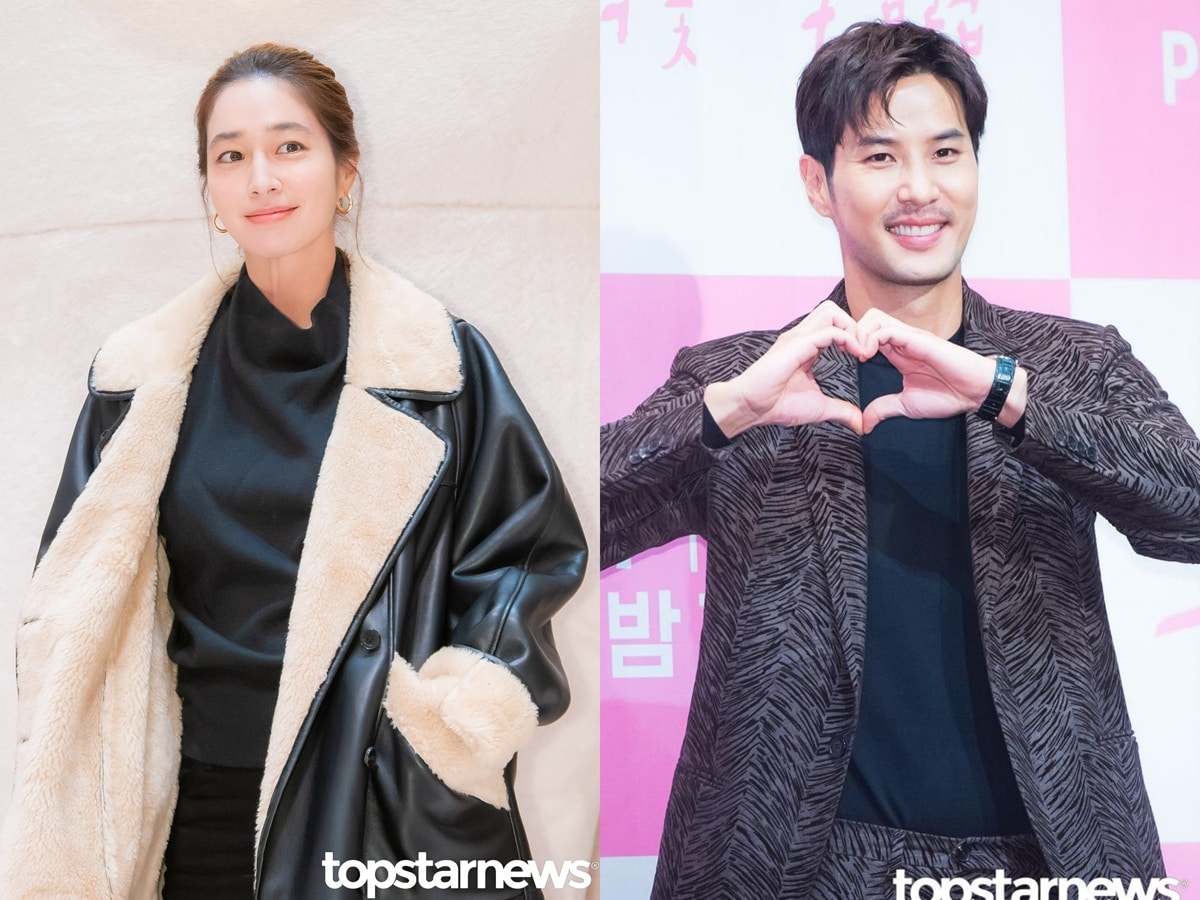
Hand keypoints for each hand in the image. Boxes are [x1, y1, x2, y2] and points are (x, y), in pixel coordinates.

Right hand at [705, 301, 871, 436]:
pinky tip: (855, 356)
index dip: (853, 336)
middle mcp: (801, 337)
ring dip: (851, 327)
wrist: (751, 406)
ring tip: (859, 350)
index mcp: (806, 347)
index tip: (863, 358)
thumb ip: (841, 410)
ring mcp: (798, 338)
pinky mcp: (797, 344)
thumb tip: (861, 424)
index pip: (833, 325)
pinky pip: (829, 331)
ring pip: (831, 311)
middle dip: (854, 325)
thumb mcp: (819, 407)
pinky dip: (848, 339)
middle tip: (862, 350)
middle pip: (832, 310)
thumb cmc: (777, 405)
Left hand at [854, 309, 1026, 433]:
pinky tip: (867, 356)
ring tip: (857, 355)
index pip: (867, 334)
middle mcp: (902, 340)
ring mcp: (911, 337)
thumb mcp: (907, 404)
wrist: (976, 392)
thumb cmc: (948, 395)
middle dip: (851, 333)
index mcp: (898, 352)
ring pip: (875, 317)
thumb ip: (884, 408)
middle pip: (867, 318)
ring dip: (859, 333)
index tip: (844, 360)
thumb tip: (864, 423)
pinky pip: (888, 329)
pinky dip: (871, 338)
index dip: (851, 343)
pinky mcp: (919, 339)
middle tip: (847, 354)